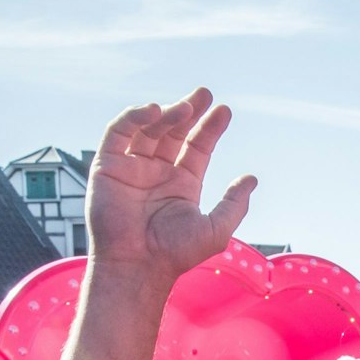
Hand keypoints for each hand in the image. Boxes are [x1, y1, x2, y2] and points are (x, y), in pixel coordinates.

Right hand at [87, 88, 255, 283]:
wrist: (138, 265)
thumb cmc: (175, 254)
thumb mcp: (216, 229)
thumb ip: (234, 204)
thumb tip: (251, 179)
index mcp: (182, 184)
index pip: (197, 146)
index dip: (210, 128)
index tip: (224, 111)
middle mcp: (157, 172)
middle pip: (174, 131)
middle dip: (189, 111)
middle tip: (204, 94)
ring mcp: (132, 167)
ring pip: (149, 128)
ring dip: (166, 114)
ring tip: (183, 107)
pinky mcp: (107, 165)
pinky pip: (118, 133)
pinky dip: (133, 117)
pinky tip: (153, 111)